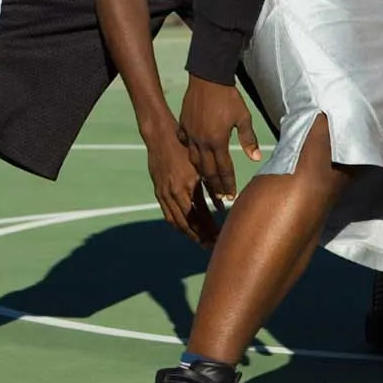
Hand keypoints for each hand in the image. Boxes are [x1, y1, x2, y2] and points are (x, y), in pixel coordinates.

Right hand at [139, 113, 217, 246]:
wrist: (161, 137)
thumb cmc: (186, 149)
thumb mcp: (201, 166)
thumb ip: (211, 186)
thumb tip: (223, 204)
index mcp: (186, 187)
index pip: (199, 217)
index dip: (210, 229)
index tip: (220, 237)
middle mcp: (173, 194)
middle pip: (187, 224)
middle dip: (200, 236)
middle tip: (212, 245)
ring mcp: (163, 194)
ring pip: (175, 221)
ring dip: (188, 233)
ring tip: (200, 240)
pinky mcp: (159, 192)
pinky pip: (167, 214)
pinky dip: (177, 223)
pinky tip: (186, 227)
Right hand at [177, 75, 260, 200]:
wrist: (208, 77)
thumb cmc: (229, 97)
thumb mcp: (244, 117)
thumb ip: (249, 139)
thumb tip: (256, 158)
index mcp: (217, 141)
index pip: (224, 169)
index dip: (228, 184)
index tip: (231, 196)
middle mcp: (201, 141)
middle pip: (208, 170)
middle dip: (215, 185)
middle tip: (221, 197)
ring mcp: (190, 134)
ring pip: (194, 161)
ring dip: (202, 173)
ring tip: (208, 183)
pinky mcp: (183, 126)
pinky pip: (185, 144)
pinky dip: (189, 153)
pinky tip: (194, 158)